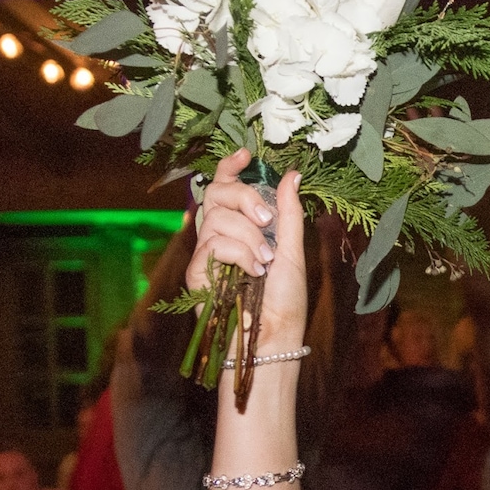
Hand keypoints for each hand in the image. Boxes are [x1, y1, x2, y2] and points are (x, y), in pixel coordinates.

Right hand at [187, 148, 306, 346]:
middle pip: (216, 193)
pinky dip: (239, 255)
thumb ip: (288, 212)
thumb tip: (292, 174)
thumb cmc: (284, 299)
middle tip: (266, 220)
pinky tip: (252, 273)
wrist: (274, 334)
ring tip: (265, 263)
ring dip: (249, 239)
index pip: (225, 187)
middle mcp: (221, 235)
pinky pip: (213, 245)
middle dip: (244, 199)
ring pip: (217, 219)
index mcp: (242, 226)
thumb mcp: (292, 249)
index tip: (245, 155)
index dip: (230, 167)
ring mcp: (207, 253)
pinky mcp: (197, 272)